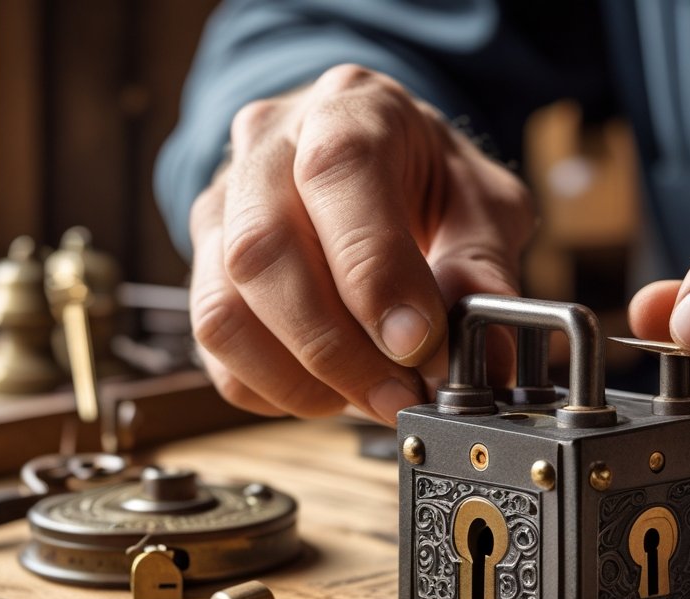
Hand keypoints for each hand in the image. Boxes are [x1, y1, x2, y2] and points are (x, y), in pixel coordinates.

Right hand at [188, 65, 532, 422]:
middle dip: (336, 347)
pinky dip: (273, 388)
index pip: (336, 174)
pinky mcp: (203, 264)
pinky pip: (215, 347)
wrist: (376, 158)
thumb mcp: (482, 203)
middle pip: (263, 252)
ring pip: (223, 309)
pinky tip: (330, 389)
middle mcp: (268, 147)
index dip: (372, 270)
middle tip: (400, 395)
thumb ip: (485, 268)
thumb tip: (486, 354)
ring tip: (371, 398)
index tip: (416, 343)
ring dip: (300, 379)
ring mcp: (222, 206)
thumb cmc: (428, 177)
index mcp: (349, 109)